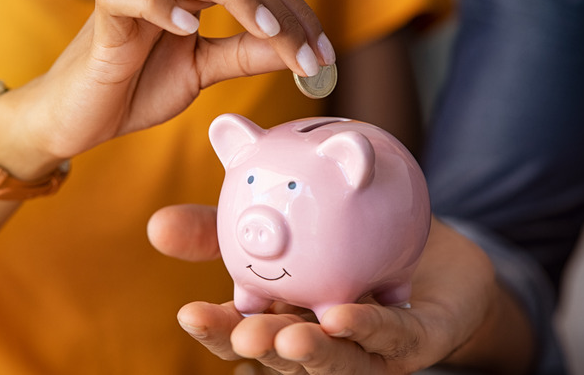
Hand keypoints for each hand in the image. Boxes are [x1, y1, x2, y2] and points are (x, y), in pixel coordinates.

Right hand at [0, 0, 334, 178]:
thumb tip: (294, 51)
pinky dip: (159, 6)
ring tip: (268, 33)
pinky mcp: (104, 13)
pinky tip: (188, 29)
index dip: (296, 14)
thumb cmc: (138, 87)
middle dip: (280, 12)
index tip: (324, 57)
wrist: (82, 116)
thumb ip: (244, 56)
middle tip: (309, 55)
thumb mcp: (203, 71)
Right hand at [148, 206, 533, 374]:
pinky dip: (369, 329)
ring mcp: (367, 348)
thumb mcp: (284, 223)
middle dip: (258, 349)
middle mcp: (321, 339)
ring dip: (310, 353)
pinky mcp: (412, 342)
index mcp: (286, 315)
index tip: (189, 313)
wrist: (427, 242)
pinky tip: (345, 314)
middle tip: (241, 333)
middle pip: (282, 354)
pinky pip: (391, 338)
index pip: (245, 329)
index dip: (218, 329)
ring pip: (335, 360)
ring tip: (286, 338)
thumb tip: (156, 223)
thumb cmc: (349, 239)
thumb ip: (225, 226)